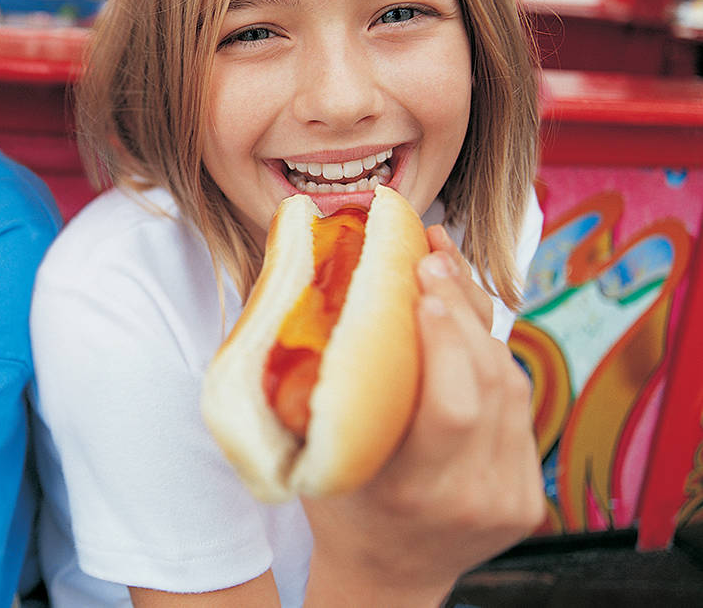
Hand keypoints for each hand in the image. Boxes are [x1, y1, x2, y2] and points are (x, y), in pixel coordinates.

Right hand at [302, 225, 544, 601]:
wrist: (386, 578)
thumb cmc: (337, 508)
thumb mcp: (317, 460)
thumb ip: (321, 395)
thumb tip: (306, 294)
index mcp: (412, 494)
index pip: (450, 406)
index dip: (445, 337)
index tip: (419, 281)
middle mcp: (471, 498)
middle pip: (489, 385)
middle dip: (463, 311)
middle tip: (431, 259)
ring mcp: (508, 499)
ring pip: (513, 388)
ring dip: (482, 326)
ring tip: (446, 276)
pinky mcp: (528, 496)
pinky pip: (519, 408)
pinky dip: (494, 359)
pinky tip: (467, 325)